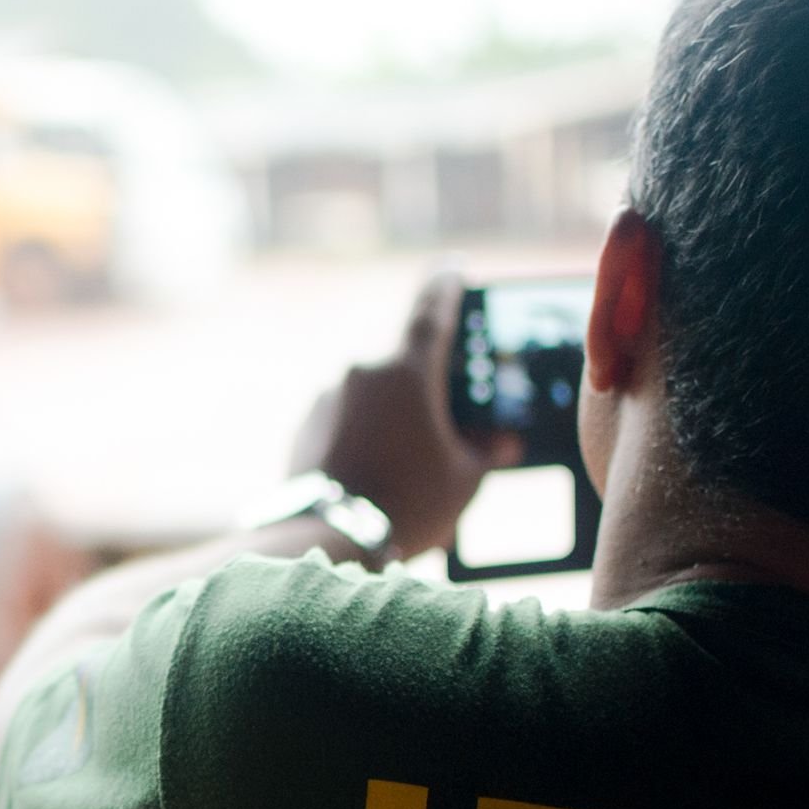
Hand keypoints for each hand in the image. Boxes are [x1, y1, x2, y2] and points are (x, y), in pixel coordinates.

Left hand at [287, 267, 516, 559]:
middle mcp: (363, 370)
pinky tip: (380, 470)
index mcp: (408, 370)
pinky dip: (366, 431)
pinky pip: (346, 415)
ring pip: (374, 392)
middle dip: (429, 382)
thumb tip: (503, 443)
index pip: (433, 310)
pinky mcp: (305, 423)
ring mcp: (328, 395)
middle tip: (450, 411)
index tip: (455, 270)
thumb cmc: (406, 505)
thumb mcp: (464, 479)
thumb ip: (486, 451)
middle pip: (405, 361)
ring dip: (395, 412)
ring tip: (414, 459)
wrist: (327, 538)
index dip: (448, 287)